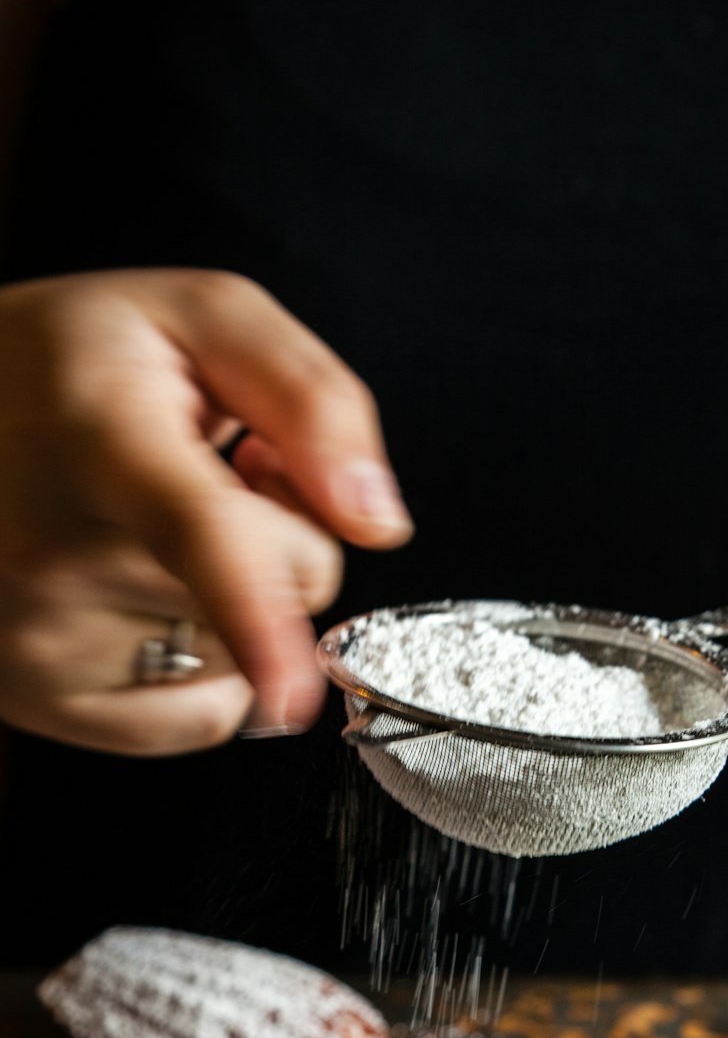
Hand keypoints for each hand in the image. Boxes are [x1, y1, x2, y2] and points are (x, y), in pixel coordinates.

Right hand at [0, 269, 412, 754]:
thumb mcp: (197, 318)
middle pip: (283, 589)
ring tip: (155, 533)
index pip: (194, 532)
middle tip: (208, 479)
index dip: (257, 611)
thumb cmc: (66, 365)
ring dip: (239, 603)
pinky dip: (210, 671)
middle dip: (286, 536)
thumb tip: (376, 522)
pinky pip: (201, 720)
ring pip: (249, 657)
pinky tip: (148, 601)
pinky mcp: (45, 702)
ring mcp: (41, 642)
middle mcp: (56, 551)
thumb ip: (312, 401)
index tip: (289, 686)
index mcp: (101, 435)